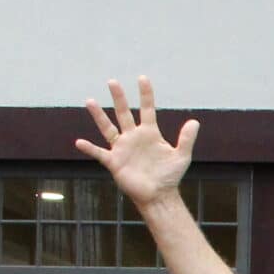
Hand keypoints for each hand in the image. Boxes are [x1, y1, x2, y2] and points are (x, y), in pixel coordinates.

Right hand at [74, 76, 196, 211]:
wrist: (159, 195)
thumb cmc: (170, 176)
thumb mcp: (181, 156)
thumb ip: (187, 139)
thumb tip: (194, 121)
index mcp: (150, 133)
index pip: (147, 109)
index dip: (145, 95)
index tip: (142, 78)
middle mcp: (134, 137)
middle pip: (124, 113)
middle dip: (119, 98)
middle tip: (112, 81)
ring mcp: (122, 149)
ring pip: (108, 128)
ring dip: (99, 115)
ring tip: (89, 101)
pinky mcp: (115, 162)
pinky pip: (99, 153)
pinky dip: (90, 148)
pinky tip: (79, 142)